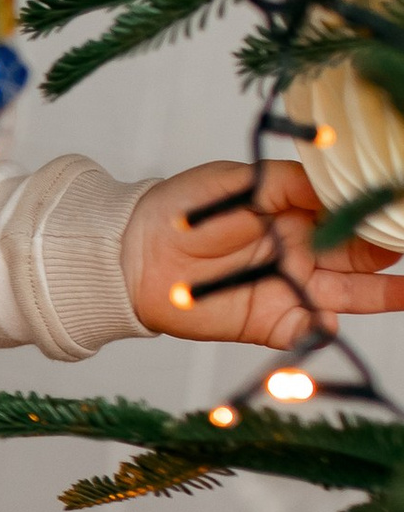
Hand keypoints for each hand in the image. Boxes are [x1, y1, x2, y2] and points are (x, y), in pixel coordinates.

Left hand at [126, 159, 403, 348]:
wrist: (134, 253)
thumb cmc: (186, 208)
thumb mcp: (246, 182)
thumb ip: (296, 184)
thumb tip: (344, 184)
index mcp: (303, 213)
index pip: (357, 214)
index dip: (384, 213)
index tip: (403, 208)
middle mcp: (306, 252)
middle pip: (366, 255)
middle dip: (396, 249)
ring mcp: (292, 288)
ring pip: (352, 293)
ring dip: (386, 293)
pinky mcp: (271, 321)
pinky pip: (308, 329)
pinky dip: (325, 329)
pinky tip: (338, 320)